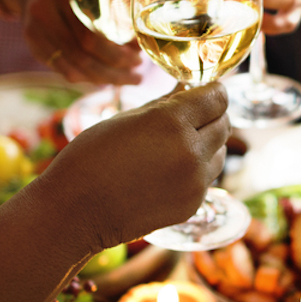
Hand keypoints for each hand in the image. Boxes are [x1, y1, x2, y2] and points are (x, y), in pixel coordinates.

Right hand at [0, 0, 142, 84]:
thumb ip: (115, 3)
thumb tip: (139, 41)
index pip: (90, 36)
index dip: (116, 54)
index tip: (138, 58)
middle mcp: (44, 14)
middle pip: (81, 55)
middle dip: (114, 71)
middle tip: (137, 74)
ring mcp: (34, 32)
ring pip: (71, 69)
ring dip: (103, 79)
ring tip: (127, 79)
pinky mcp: (33, 45)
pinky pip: (62, 70)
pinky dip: (86, 77)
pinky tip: (104, 78)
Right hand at [39, 83, 230, 253]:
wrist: (76, 211)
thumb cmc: (92, 157)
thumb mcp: (126, 119)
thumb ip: (163, 103)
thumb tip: (185, 90)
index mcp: (172, 122)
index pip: (217, 98)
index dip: (214, 91)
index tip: (207, 90)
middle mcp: (190, 151)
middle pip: (224, 123)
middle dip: (212, 115)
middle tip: (192, 115)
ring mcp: (195, 182)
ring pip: (219, 152)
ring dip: (207, 143)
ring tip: (176, 145)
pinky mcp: (192, 204)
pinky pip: (207, 178)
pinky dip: (196, 169)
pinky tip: (168, 170)